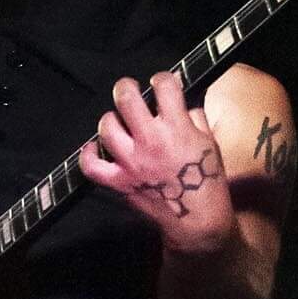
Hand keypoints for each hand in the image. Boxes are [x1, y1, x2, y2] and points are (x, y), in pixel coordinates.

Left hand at [78, 69, 233, 253]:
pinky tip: (92, 147)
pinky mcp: (120, 181)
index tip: (161, 83)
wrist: (197, 219)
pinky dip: (87, 155)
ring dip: (111, 119)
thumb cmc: (207, 180)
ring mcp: (132, 161)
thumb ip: (195, 117)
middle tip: (128, 90)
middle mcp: (151, 140)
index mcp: (177, 127)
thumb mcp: (210, 142)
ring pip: (107, 127)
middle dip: (126, 87)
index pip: (164, 85)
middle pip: (126, 98)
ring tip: (118, 121)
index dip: (162, 79)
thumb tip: (182, 102)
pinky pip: (91, 166)